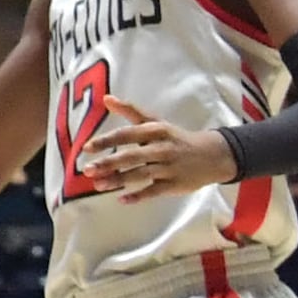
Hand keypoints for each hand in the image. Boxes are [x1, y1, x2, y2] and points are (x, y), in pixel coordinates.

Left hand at [79, 95, 236, 198]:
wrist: (212, 155)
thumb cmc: (175, 138)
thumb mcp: (155, 122)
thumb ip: (130, 111)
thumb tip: (106, 98)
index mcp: (156, 130)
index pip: (127, 134)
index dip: (106, 141)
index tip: (86, 148)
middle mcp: (162, 148)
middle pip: (131, 156)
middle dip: (108, 163)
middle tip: (87, 170)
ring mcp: (169, 167)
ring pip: (140, 174)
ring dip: (118, 180)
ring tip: (98, 185)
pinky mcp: (175, 184)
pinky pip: (154, 191)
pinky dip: (138, 196)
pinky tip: (121, 199)